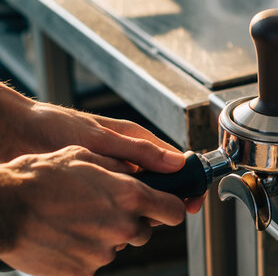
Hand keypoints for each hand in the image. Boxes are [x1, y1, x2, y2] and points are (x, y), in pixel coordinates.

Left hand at [0, 84, 203, 212]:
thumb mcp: (100, 138)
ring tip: (125, 216)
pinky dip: (115, 214)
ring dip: (136, 210)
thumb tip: (176, 162)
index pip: (173, 162)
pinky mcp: (94, 188)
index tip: (191, 201)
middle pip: (158, 184)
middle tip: (154, 214)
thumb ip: (138, 151)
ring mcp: (110, 174)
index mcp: (135, 140)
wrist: (14, 135)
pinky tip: (107, 218)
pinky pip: (114, 205)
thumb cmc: (53, 126)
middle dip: (160, 201)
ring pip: (137, 198)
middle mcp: (126, 158)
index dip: (186, 182)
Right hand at [0, 146, 185, 275]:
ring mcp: (104, 254)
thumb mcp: (87, 156)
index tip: (164, 207)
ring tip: (77, 219)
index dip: (170, 208)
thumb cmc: (42, 177)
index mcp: (131, 196)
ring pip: (117, 246)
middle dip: (131, 221)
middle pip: (144, 231)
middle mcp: (124, 227)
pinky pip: (93, 262)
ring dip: (105, 236)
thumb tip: (141, 172)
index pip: (174, 211)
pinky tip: (65, 236)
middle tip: (103, 209)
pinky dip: (83, 252)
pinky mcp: (84, 273)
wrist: (4, 209)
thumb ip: (122, 167)